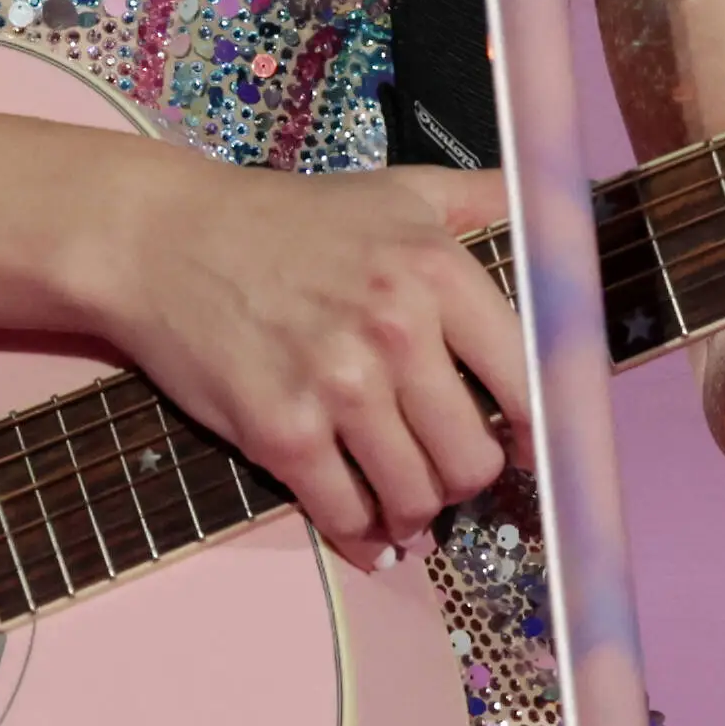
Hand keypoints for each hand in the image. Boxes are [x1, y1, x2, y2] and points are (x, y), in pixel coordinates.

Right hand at [73, 160, 535, 555]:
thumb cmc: (286, 217)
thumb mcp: (397, 190)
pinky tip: (366, 532)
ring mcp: (338, 386)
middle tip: (446, 473)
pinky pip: (346, 514)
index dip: (535, 432)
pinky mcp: (283, 433)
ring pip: (418, 496)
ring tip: (406, 506)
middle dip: (466, 479)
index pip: (527, 383)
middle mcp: (395, 329)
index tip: (526, 450)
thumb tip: (561, 204)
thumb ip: (484, 198)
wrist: (164, 239)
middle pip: (474, 458)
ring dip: (416, 512)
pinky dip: (361, 535)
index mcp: (436, 270)